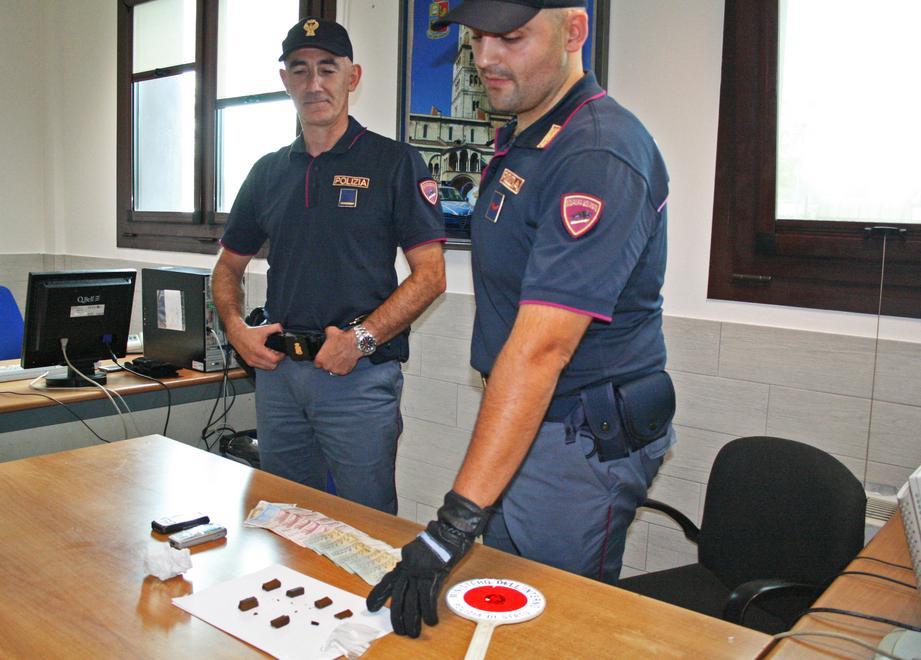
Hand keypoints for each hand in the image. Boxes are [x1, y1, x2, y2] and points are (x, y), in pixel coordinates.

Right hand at [226, 321, 284, 369]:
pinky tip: (265, 356)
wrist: (237, 334)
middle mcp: (254, 358)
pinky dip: (265, 363)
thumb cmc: (248, 333)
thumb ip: (275, 328)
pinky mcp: (249, 363)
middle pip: (272, 366)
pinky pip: (261, 367)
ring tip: (271, 355)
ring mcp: (251, 362)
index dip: (281, 356)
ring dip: (271, 363)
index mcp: (258, 351)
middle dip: (277, 360)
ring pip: (267, 368)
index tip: (282, 352)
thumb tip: (282, 329)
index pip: (274, 360)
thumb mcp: (263, 329)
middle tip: (277, 354)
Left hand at [313, 326, 361, 375]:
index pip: (317, 363)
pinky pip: (342, 371)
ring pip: (334, 370)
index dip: (322, 359)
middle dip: (329, 362)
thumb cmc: (342, 338)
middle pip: (325, 367)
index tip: (325, 356)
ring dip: (336, 365)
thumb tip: (326, 333)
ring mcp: (336, 370)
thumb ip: (325, 335)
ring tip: (340, 358)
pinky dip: (343, 367)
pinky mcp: (344, 372)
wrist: (355, 343)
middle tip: (334, 356)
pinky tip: (345, 360)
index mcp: (320, 359)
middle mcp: (326, 367)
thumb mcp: (329, 331)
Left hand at [367, 491, 489, 637]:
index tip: (371, 607)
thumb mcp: (420, 549)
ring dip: (412, 619)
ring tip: (412, 632)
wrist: (450, 529)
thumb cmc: (440, 537)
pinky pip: (428, 597)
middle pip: (398, 595)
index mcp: (405, 560)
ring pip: (411, 600)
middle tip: (398, 630)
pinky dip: (428, 611)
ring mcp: (420, 571)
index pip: (388, 580)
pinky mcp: (433, 575)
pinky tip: (430, 621)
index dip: (379, 594)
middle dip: (397, 615)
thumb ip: (414, 562)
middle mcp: (409, 567)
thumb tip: (412, 575)